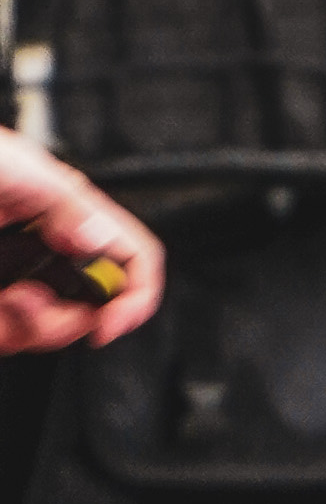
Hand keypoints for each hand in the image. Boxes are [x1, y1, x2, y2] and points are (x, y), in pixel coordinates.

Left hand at [0, 133, 161, 357]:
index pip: (129, 258)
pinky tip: (0, 305)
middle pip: (93, 307)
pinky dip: (9, 329)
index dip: (134, 295)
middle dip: (69, 320)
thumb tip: (105, 243)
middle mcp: (43, 246)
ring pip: (51, 330)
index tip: (111, 319)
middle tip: (38, 304)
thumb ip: (68, 205)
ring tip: (13, 301)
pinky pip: (11, 335)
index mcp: (63, 211)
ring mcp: (14, 275)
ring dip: (35, 327)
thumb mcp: (16, 168)